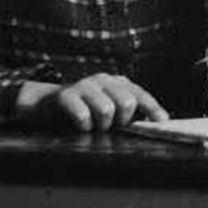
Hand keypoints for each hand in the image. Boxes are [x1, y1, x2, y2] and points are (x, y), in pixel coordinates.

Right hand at [15, 73, 168, 131]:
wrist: (46, 103)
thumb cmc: (84, 109)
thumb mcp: (108, 107)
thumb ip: (128, 113)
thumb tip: (152, 124)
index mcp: (117, 83)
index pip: (140, 94)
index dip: (152, 108)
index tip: (161, 121)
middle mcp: (103, 80)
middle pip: (127, 102)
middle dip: (122, 120)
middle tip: (111, 127)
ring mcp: (84, 85)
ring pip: (107, 109)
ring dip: (102, 125)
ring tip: (95, 127)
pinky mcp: (66, 95)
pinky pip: (83, 115)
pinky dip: (85, 126)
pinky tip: (82, 126)